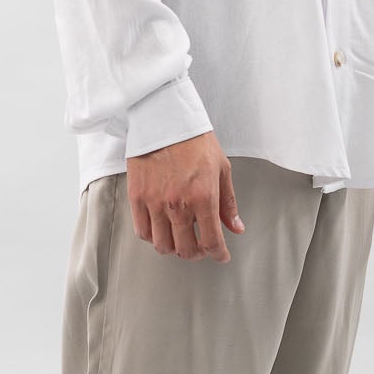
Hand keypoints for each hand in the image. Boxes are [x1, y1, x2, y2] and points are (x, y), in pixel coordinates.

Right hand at [126, 131, 244, 261]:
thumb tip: (236, 227)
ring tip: (179, 240)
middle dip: (197, 254)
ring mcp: (155, 202)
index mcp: (203, 197)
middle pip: (186, 249)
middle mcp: (178, 204)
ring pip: (162, 245)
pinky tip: (160, 229)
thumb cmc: (195, 140)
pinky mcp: (137, 197)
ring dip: (173, 248)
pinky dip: (152, 237)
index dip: (218, 254)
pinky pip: (142, 231)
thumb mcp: (221, 169)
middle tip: (200, 247)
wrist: (165, 118)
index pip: (212, 241)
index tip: (221, 255)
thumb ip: (228, 202)